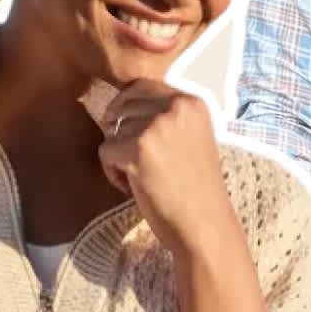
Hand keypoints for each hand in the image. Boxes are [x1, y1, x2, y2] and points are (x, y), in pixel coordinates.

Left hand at [82, 78, 239, 261]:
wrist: (205, 225)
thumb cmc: (196, 189)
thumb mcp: (191, 138)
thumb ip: (165, 117)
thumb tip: (118, 106)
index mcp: (192, 101)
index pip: (142, 86)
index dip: (128, 107)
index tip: (128, 131)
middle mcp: (176, 107)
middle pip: (123, 105)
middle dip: (120, 131)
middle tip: (136, 160)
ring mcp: (157, 127)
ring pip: (112, 129)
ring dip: (118, 155)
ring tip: (140, 178)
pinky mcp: (138, 150)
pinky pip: (105, 151)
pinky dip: (112, 172)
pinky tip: (134, 188)